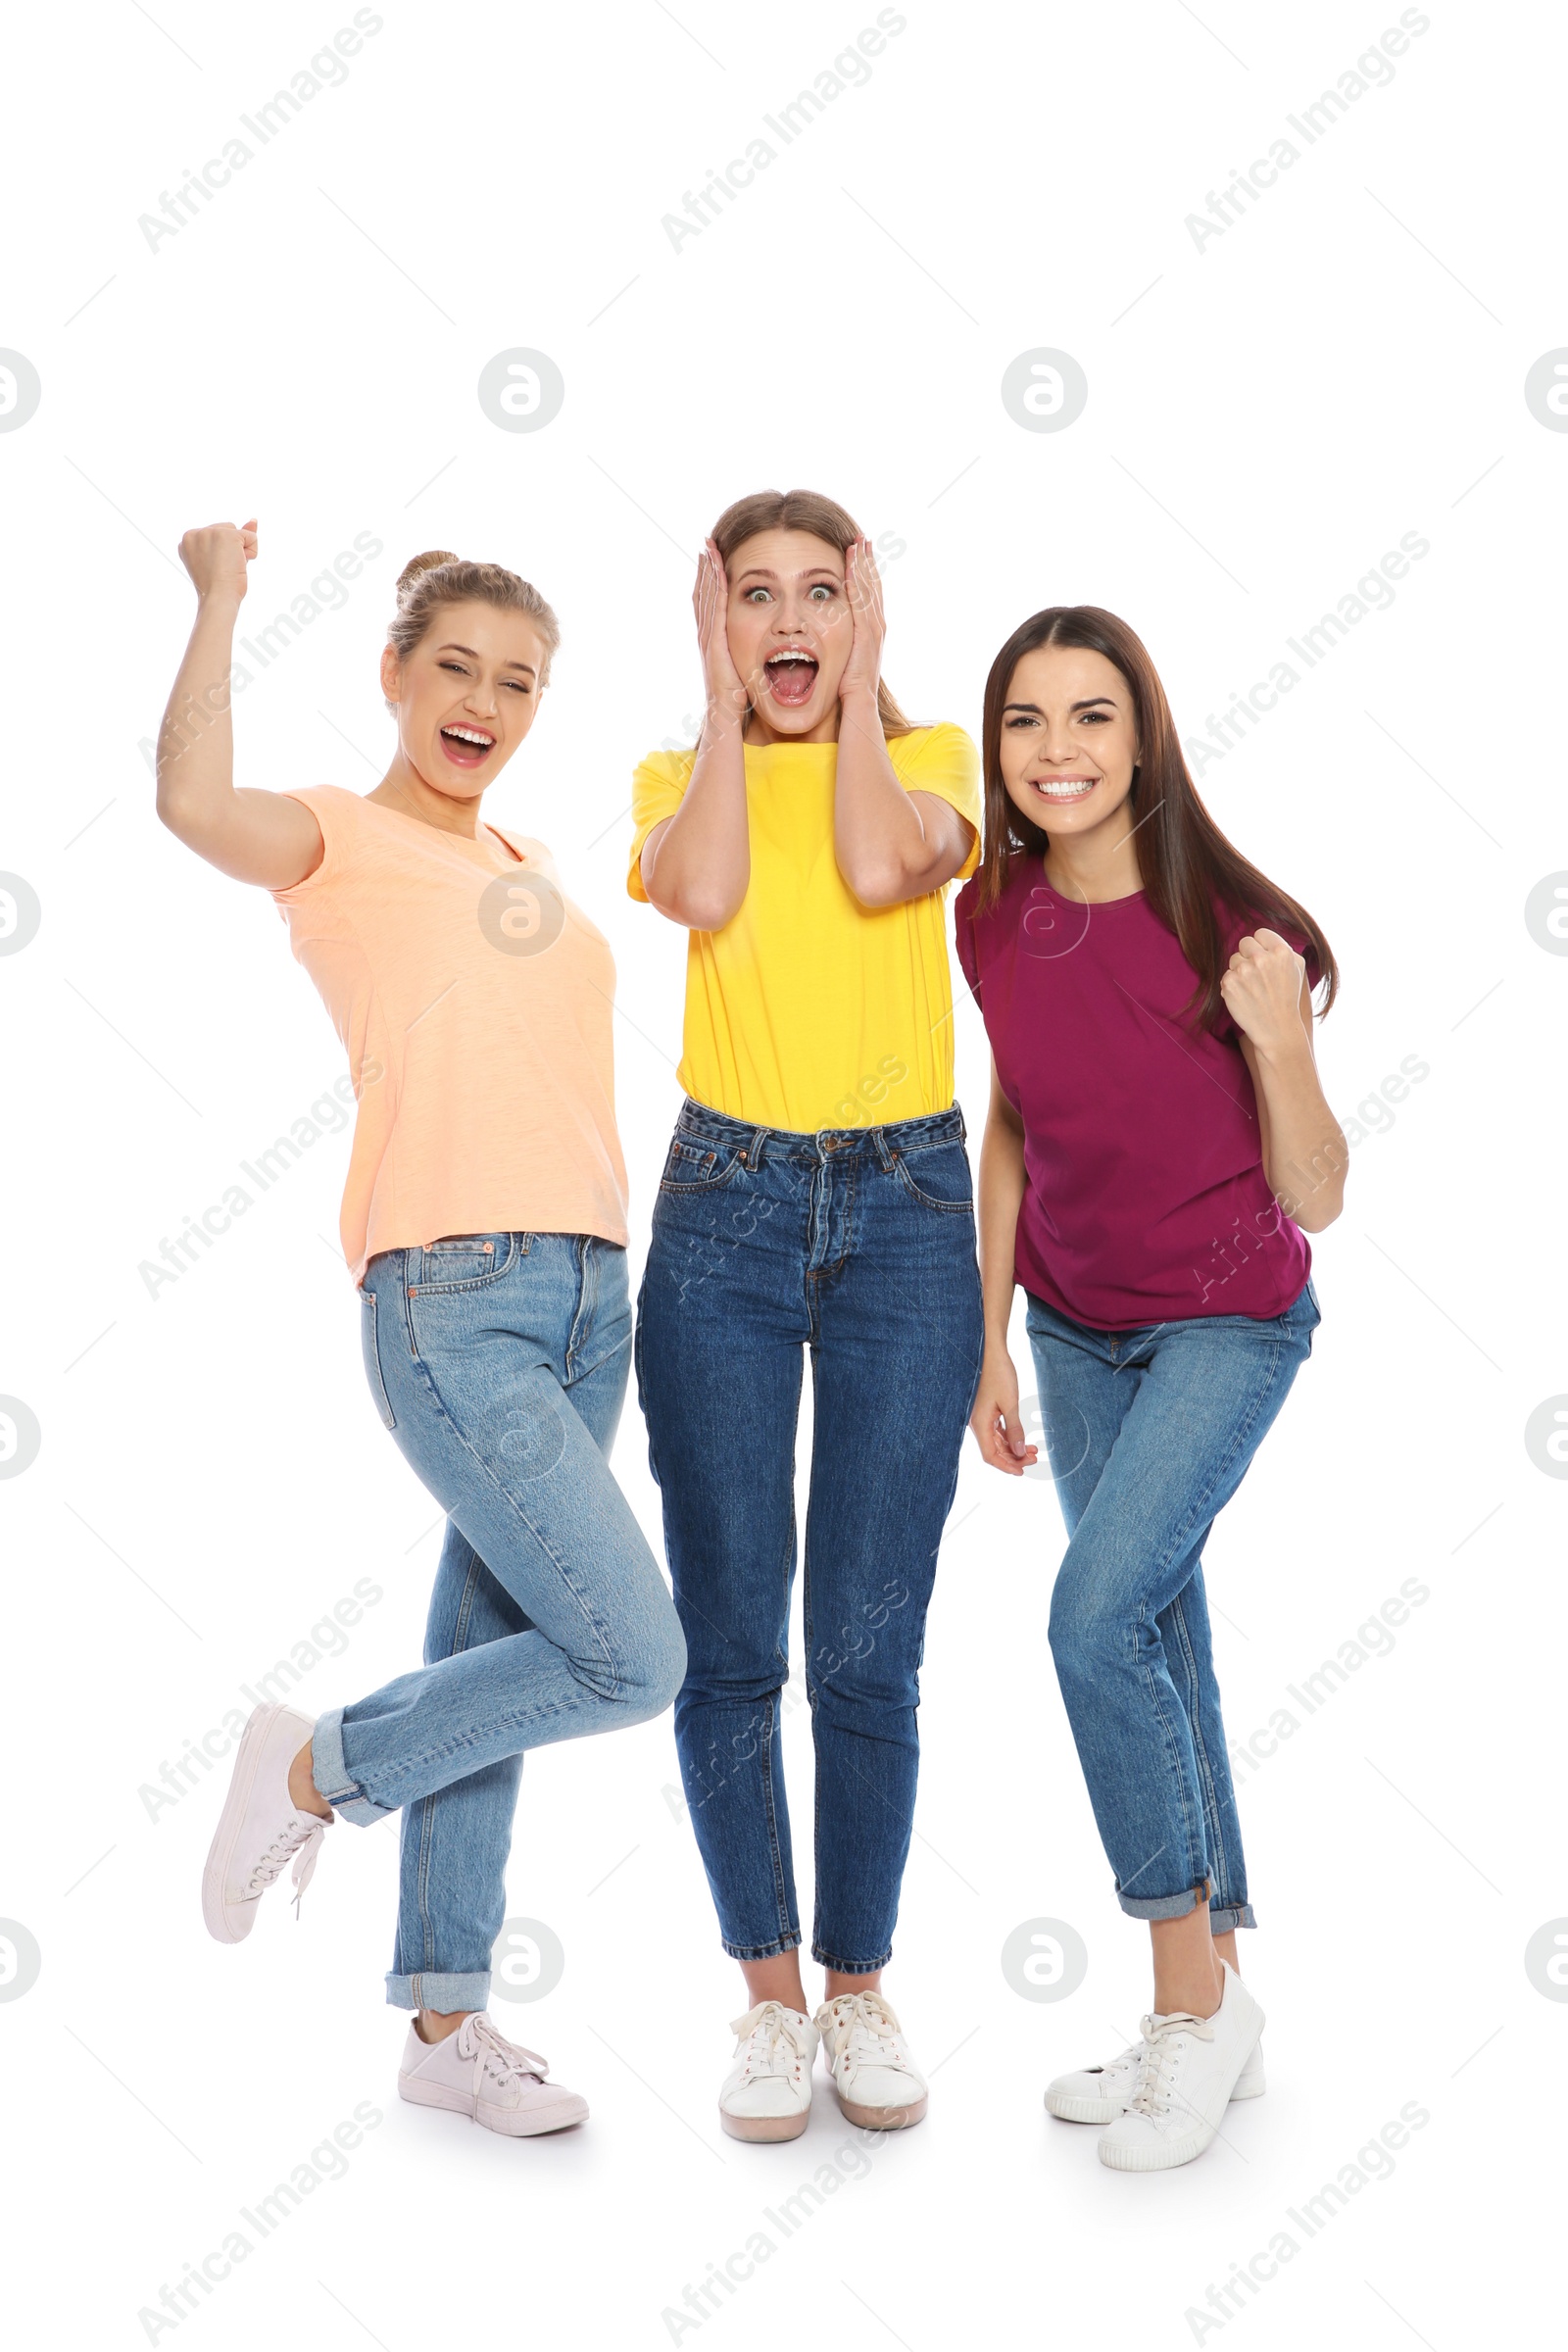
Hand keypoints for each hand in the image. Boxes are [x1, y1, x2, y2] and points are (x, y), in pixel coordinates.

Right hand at [179, 519, 255, 606]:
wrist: (217, 598)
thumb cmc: (218, 586)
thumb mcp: (223, 559)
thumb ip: (236, 537)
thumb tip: (254, 520)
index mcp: (188, 540)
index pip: (215, 536)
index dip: (222, 553)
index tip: (213, 568)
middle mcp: (195, 532)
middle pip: (227, 530)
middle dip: (231, 549)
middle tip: (222, 569)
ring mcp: (210, 532)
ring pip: (238, 532)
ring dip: (241, 551)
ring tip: (229, 567)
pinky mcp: (227, 534)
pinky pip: (251, 537)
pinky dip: (252, 552)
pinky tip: (239, 564)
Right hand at [692, 539, 746, 722]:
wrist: (727, 717)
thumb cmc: (738, 698)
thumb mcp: (743, 668)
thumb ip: (747, 653)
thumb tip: (761, 646)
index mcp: (714, 640)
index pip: (710, 602)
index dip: (710, 579)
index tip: (713, 557)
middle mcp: (707, 635)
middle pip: (703, 593)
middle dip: (705, 568)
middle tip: (707, 543)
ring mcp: (708, 639)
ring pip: (706, 597)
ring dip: (708, 572)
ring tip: (708, 549)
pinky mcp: (714, 644)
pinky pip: (715, 609)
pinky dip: (716, 589)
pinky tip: (718, 571)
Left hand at [839, 535, 884, 706]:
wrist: (857, 704)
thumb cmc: (848, 687)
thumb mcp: (845, 658)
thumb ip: (840, 642)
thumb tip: (825, 632)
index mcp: (871, 630)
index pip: (869, 595)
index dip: (865, 573)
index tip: (860, 553)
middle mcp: (876, 626)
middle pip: (872, 586)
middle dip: (867, 561)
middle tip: (863, 538)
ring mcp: (873, 629)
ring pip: (869, 589)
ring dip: (863, 564)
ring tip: (858, 543)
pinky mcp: (866, 633)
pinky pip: (861, 600)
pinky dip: (857, 580)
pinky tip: (852, 565)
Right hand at [968, 1346, 1038, 1476]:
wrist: (989, 1350)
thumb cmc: (998, 1373)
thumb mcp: (1010, 1402)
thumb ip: (1015, 1429)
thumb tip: (1020, 1451)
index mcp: (979, 1424)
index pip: (990, 1456)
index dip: (1006, 1466)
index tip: (1023, 1472)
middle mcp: (977, 1423)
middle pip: (994, 1450)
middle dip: (1014, 1457)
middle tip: (1035, 1458)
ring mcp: (980, 1417)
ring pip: (996, 1441)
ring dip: (1013, 1447)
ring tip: (1034, 1449)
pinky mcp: (985, 1410)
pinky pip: (996, 1430)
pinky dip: (1009, 1436)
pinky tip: (1022, 1438)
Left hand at [1219, 928, 1309, 1057]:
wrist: (1276, 1029)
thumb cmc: (1287, 998)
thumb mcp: (1296, 968)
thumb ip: (1283, 948)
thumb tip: (1264, 938)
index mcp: (1281, 952)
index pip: (1260, 933)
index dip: (1261, 946)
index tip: (1263, 958)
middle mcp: (1262, 959)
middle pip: (1244, 942)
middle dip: (1248, 956)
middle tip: (1256, 974)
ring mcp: (1244, 971)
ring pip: (1234, 959)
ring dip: (1240, 970)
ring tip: (1253, 987)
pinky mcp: (1229, 983)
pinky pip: (1226, 974)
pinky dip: (1232, 985)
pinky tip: (1244, 996)